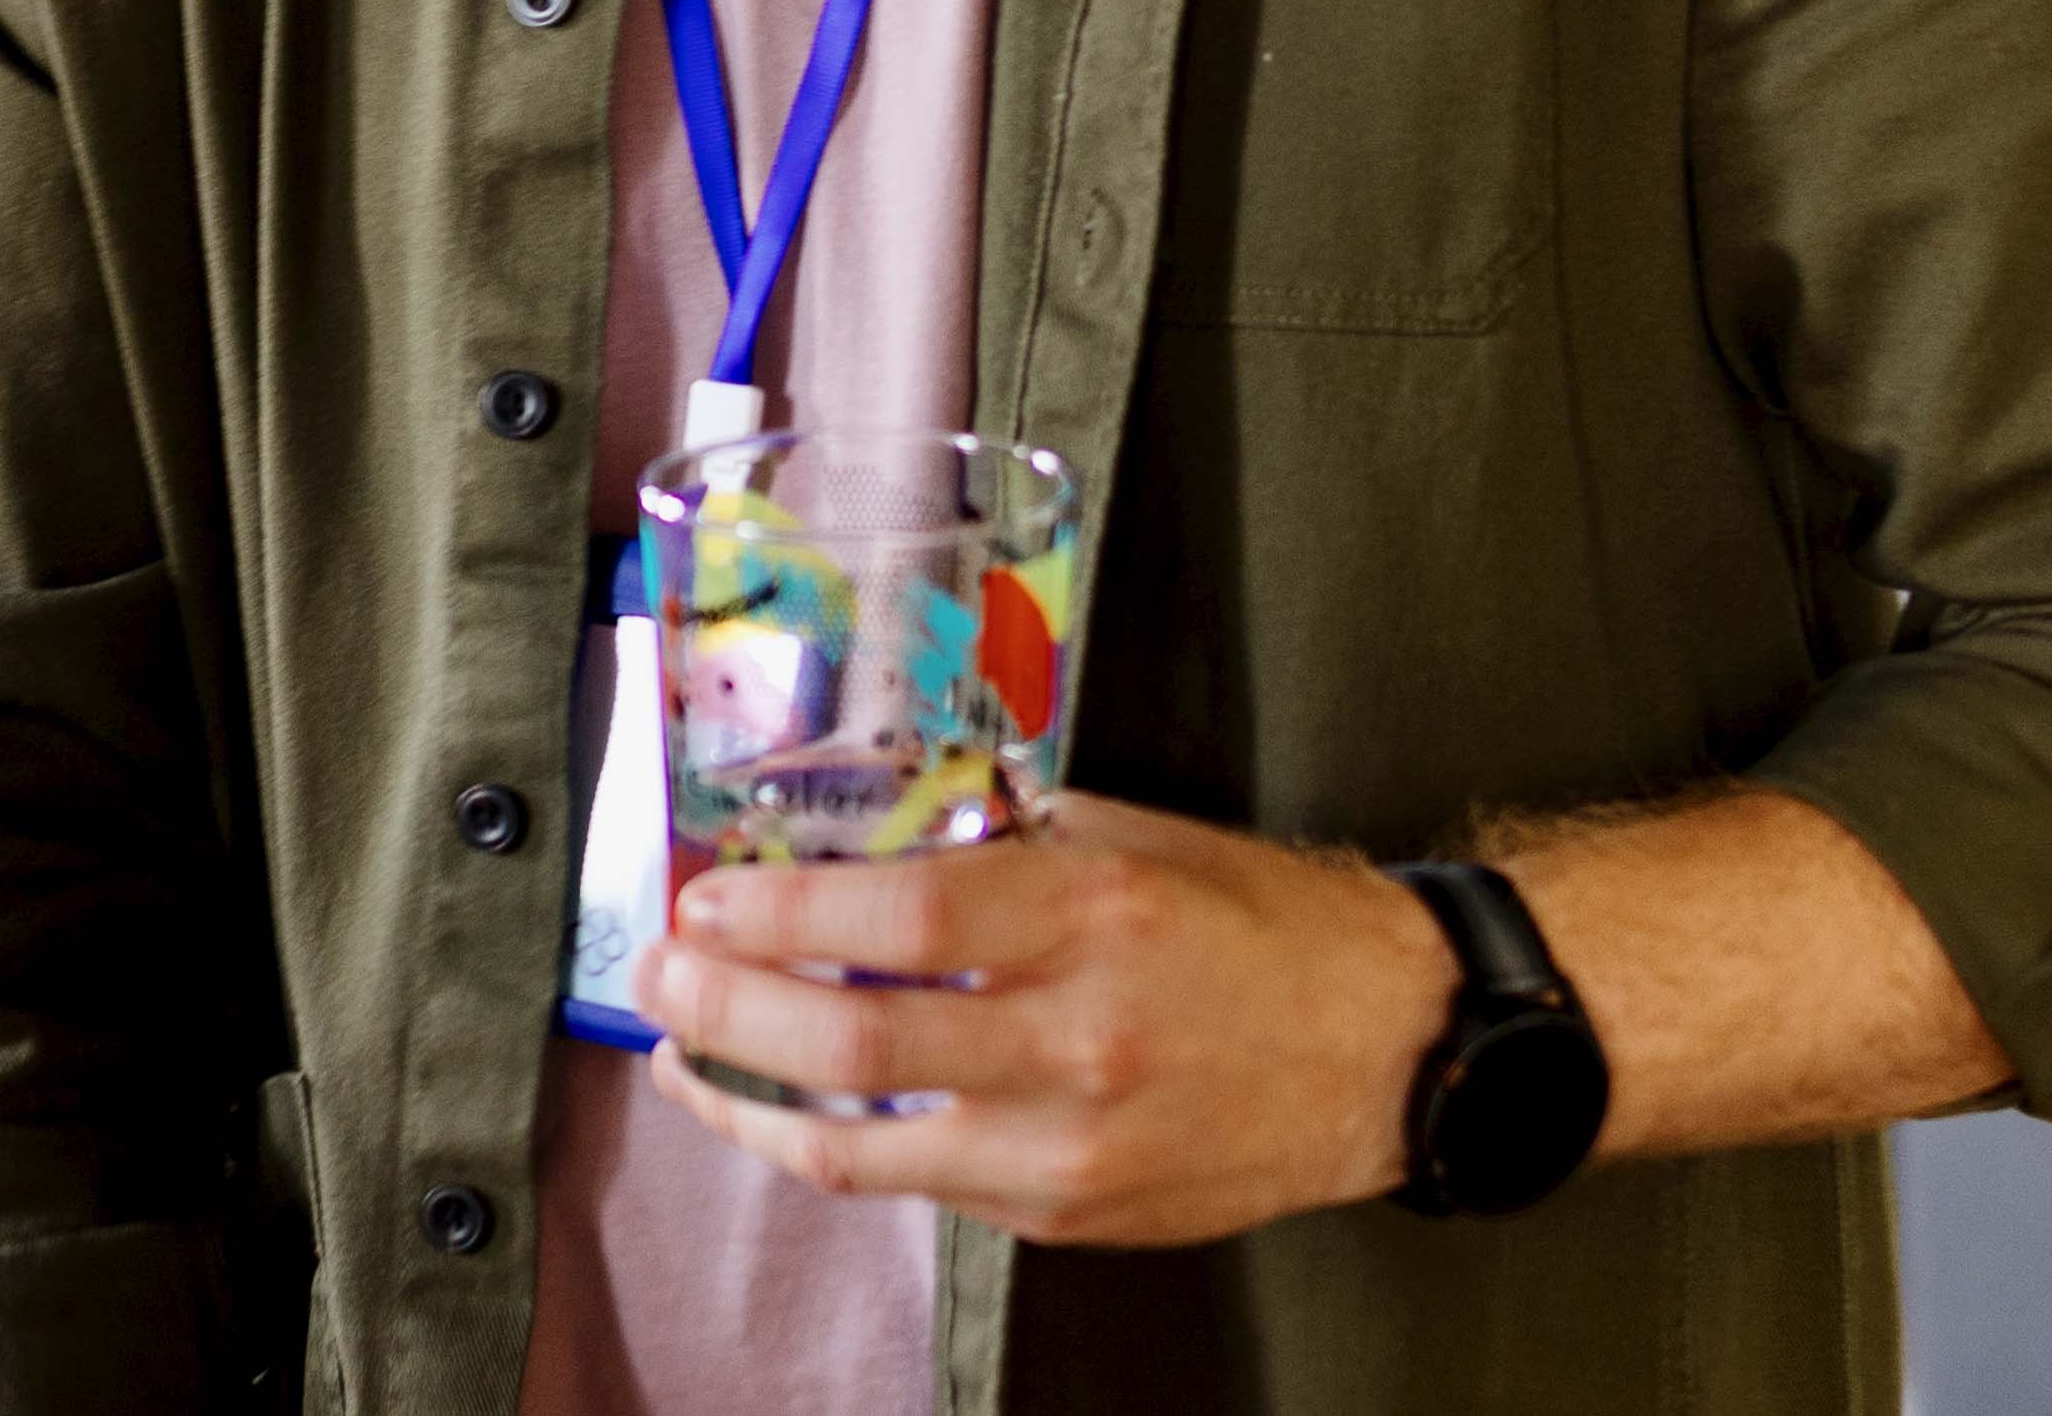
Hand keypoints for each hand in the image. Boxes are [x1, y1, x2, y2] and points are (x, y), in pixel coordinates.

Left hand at [631, 790, 1450, 1247]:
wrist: (1387, 1051)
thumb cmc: (1259, 925)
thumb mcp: (1130, 838)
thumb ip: (999, 843)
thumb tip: (862, 841)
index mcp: (1092, 916)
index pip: (894, 920)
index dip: (777, 915)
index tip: (707, 898)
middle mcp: (1078, 1039)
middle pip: (853, 1044)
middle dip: (725, 1011)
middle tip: (663, 974)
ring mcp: (1071, 1144)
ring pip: (864, 1148)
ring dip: (750, 1101)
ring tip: (686, 1057)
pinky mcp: (1071, 1213)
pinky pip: (922, 1185)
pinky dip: (838, 1149)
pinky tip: (791, 1114)